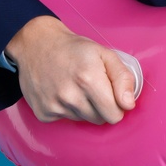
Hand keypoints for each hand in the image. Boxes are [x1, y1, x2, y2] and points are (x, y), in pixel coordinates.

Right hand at [4, 15, 137, 124]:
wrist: (37, 44)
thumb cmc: (74, 49)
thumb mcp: (105, 54)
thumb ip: (123, 78)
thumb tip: (128, 104)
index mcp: (89, 80)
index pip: (115, 115)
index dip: (117, 105)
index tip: (111, 92)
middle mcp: (70, 96)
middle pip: (100, 120)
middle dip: (102, 107)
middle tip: (93, 88)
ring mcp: (54, 105)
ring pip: (83, 120)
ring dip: (84, 107)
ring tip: (75, 87)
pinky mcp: (43, 112)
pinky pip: (65, 120)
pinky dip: (67, 109)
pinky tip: (61, 92)